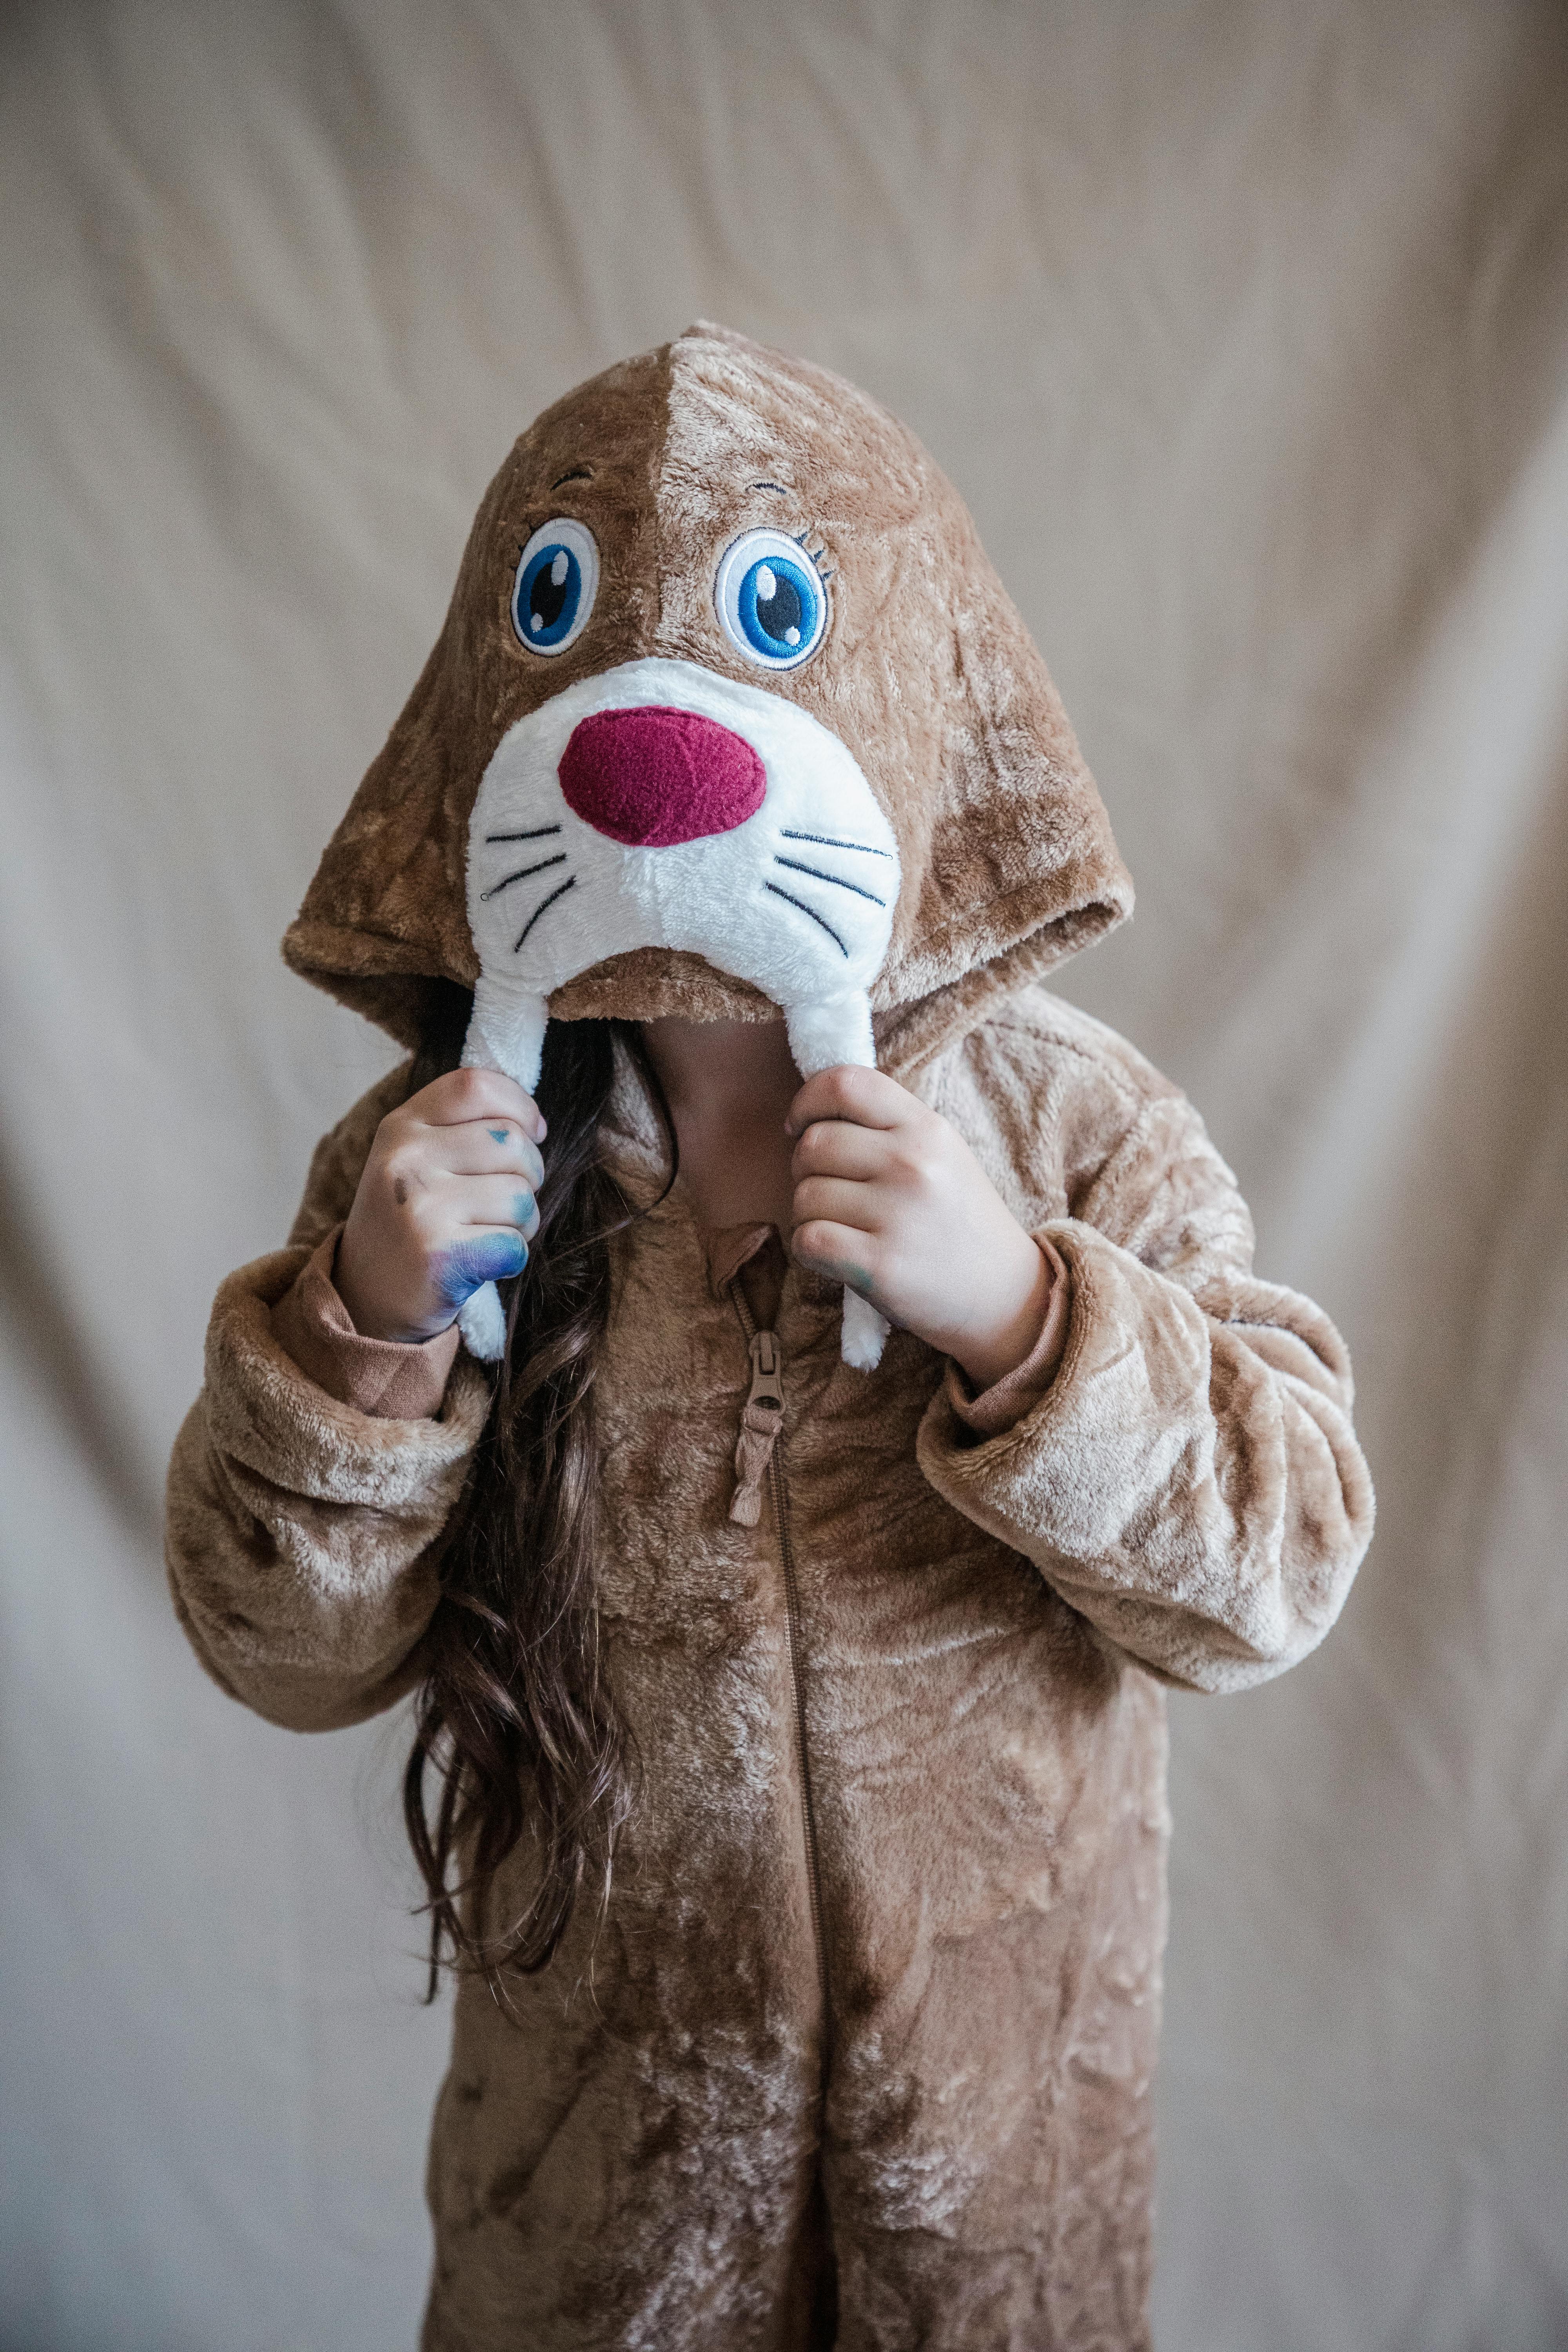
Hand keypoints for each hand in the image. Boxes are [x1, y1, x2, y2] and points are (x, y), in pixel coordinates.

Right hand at [335, 1069, 545, 1343]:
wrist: (365, 1300)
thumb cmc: (409, 1222)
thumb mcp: (415, 1159)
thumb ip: (460, 1127)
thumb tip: (534, 1121)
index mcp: (399, 1126)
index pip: (475, 1085)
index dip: (519, 1104)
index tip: (532, 1131)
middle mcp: (405, 1160)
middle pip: (512, 1142)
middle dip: (529, 1174)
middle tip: (502, 1201)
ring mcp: (420, 1207)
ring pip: (521, 1196)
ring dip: (522, 1221)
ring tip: (487, 1233)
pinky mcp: (440, 1255)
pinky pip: (515, 1244)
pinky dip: (511, 1257)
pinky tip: (480, 1263)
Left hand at [786, 1066, 1052, 1389]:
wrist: (1005, 1296)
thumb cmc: (959, 1222)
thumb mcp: (941, 1155)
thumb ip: (886, 1127)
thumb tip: (812, 1115)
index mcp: (927, 1128)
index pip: (845, 1083)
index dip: (807, 1101)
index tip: (800, 1126)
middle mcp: (913, 1164)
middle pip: (813, 1144)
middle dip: (805, 1169)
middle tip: (831, 1191)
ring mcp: (897, 1214)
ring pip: (804, 1195)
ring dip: (809, 1215)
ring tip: (844, 1227)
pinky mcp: (880, 1265)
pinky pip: (808, 1240)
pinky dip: (810, 1250)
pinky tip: (836, 1255)